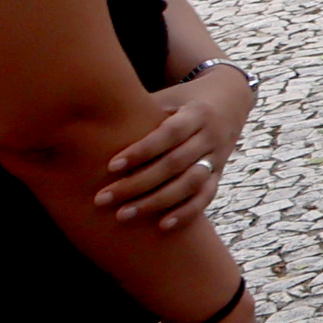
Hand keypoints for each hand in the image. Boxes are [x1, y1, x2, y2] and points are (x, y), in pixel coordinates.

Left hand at [101, 60, 254, 225]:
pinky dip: (186, 213)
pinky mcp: (219, 173)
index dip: (141, 151)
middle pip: (175, 164)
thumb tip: (91, 117)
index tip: (111, 167)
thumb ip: (139, 109)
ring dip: (156, 202)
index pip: (169, 134)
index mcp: (197, 113)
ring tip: (122, 216)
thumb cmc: (183, 99)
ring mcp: (217, 157)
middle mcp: (210, 136)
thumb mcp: (167, 96)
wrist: (231, 98)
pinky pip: (206, 197)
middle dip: (138, 184)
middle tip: (103, 199)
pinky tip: (161, 226)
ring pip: (190, 184)